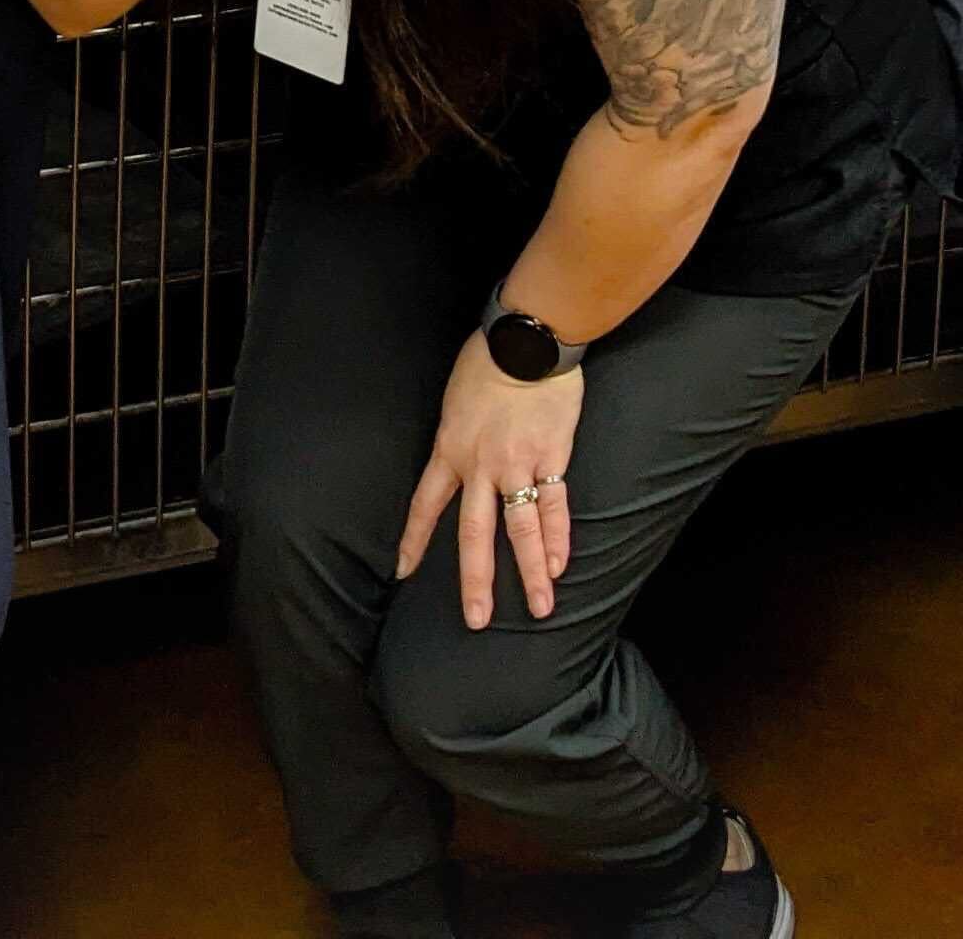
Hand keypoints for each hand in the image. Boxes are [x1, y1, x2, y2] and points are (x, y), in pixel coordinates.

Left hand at [396, 334, 582, 630]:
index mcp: (450, 449)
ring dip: (531, 572)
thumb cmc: (488, 358)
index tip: (402, 572)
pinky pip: (555, 505)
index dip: (414, 541)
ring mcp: (518, 465)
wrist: (526, 342)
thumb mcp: (455, 398)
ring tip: (541, 608)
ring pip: (521, 529)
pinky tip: (560, 565)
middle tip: (477, 620)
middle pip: (474, 534)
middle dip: (476, 582)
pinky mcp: (552, 457)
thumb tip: (462, 451)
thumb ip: (458, 432)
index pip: (426, 505)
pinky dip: (559, 537)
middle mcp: (480, 466)